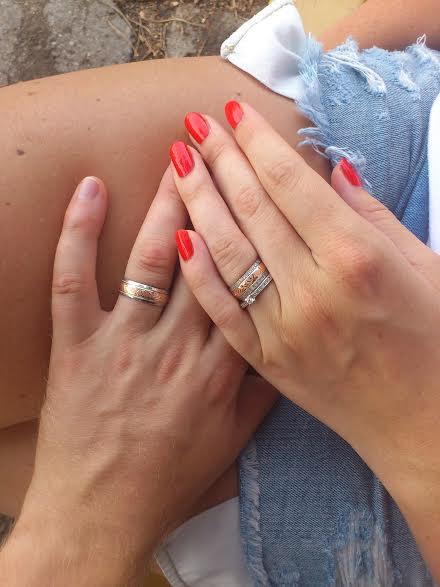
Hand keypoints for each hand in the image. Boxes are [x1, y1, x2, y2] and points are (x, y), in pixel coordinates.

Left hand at [2, 171, 275, 586]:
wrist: (102, 513)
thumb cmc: (170, 478)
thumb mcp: (233, 440)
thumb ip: (261, 390)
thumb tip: (279, 341)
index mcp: (221, 368)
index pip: (246, 286)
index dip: (254, 234)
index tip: (259, 195)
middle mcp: (177, 347)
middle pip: (204, 259)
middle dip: (215, 200)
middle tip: (221, 150)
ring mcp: (123, 343)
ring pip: (150, 260)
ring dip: (165, 205)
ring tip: (176, 157)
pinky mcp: (76, 347)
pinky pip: (74, 281)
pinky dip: (78, 233)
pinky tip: (89, 190)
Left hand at [172, 105, 439, 575]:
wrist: (421, 422)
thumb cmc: (433, 338)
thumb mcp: (423, 265)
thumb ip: (372, 215)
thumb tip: (334, 170)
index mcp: (357, 258)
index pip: (293, 183)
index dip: (259, 142)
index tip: (234, 112)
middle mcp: (314, 289)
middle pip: (253, 208)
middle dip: (220, 159)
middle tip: (195, 123)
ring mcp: (284, 329)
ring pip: (228, 252)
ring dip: (198, 202)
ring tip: (178, 164)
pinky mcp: (266, 361)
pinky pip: (222, 310)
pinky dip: (199, 271)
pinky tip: (178, 235)